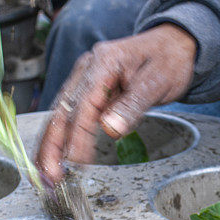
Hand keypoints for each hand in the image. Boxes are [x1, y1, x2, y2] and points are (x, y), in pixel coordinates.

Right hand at [36, 24, 197, 184]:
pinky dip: (60, 136)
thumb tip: (110, 129)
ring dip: (50, 145)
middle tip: (50, 176)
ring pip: (60, 114)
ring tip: (45, 173)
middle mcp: (88, 68)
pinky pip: (68, 113)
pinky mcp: (87, 88)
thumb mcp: (158, 82)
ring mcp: (85, 77)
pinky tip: (55, 155)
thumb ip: (133, 105)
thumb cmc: (169, 59)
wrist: (174, 44)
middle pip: (62, 110)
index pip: (84, 105)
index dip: (77, 136)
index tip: (75, 162)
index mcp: (105, 62)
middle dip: (52, 146)